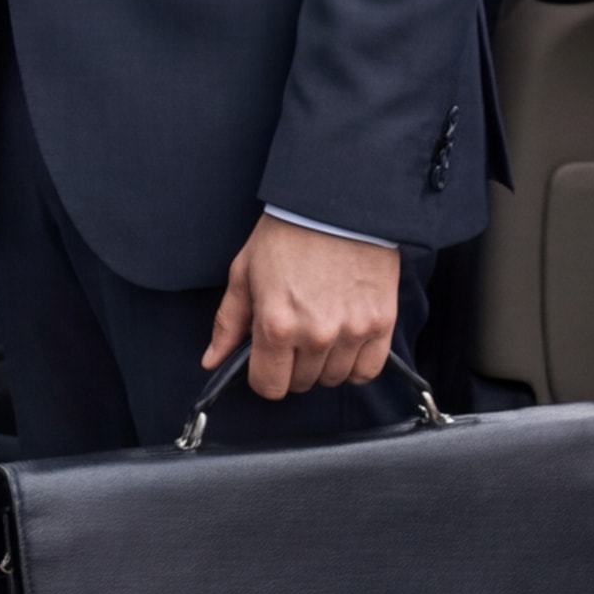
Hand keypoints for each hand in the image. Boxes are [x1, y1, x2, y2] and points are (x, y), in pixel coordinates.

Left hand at [200, 215, 402, 401]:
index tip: (266, 361)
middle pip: (301, 383)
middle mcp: (316, 335)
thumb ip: (229, 323)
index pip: (269, 386)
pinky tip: (345, 341)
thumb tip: (212, 361)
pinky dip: (355, 364)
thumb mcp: (245, 273)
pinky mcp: (382, 323)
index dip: (263, 376)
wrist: (337, 206)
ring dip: (324, 364)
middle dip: (292, 366)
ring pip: (334, 379)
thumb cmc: (286, 235)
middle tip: (293, 335)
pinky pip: (368, 370)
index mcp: (276, 324)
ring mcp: (352, 331)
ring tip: (319, 330)